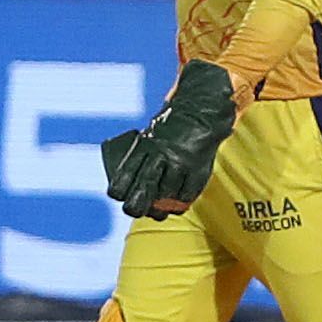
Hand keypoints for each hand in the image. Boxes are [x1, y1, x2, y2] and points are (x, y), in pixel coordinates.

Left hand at [101, 60, 236, 219]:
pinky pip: (186, 195)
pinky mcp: (197, 170)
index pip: (124, 178)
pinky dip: (180, 200)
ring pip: (165, 196)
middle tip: (137, 209)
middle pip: (143, 190)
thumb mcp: (148, 138)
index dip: (120, 192)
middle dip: (136, 206)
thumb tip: (130, 191)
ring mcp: (180, 163)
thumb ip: (139, 161)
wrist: (202, 112)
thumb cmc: (171, 128)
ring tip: (160, 205)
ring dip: (161, 204)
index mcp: (144, 146)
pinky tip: (177, 198)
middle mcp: (161, 155)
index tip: (122, 195)